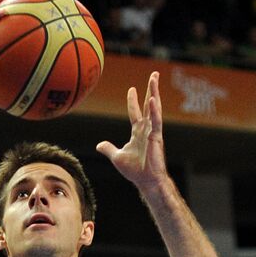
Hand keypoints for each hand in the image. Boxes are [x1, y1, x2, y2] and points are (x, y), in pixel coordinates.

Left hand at [96, 71, 167, 192]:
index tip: (131, 89)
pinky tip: (153, 99)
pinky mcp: (156, 137)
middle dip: (151, 89)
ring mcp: (153, 132)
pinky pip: (156, 121)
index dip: (133, 101)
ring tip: (155, 79)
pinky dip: (154, 111)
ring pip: (154, 108)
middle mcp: (146, 129)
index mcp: (138, 133)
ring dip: (154, 93)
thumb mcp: (117, 157)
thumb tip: (99, 145)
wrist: (145, 181)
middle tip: (154, 75)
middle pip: (148, 105)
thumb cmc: (135, 171)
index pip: (135, 113)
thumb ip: (109, 149)